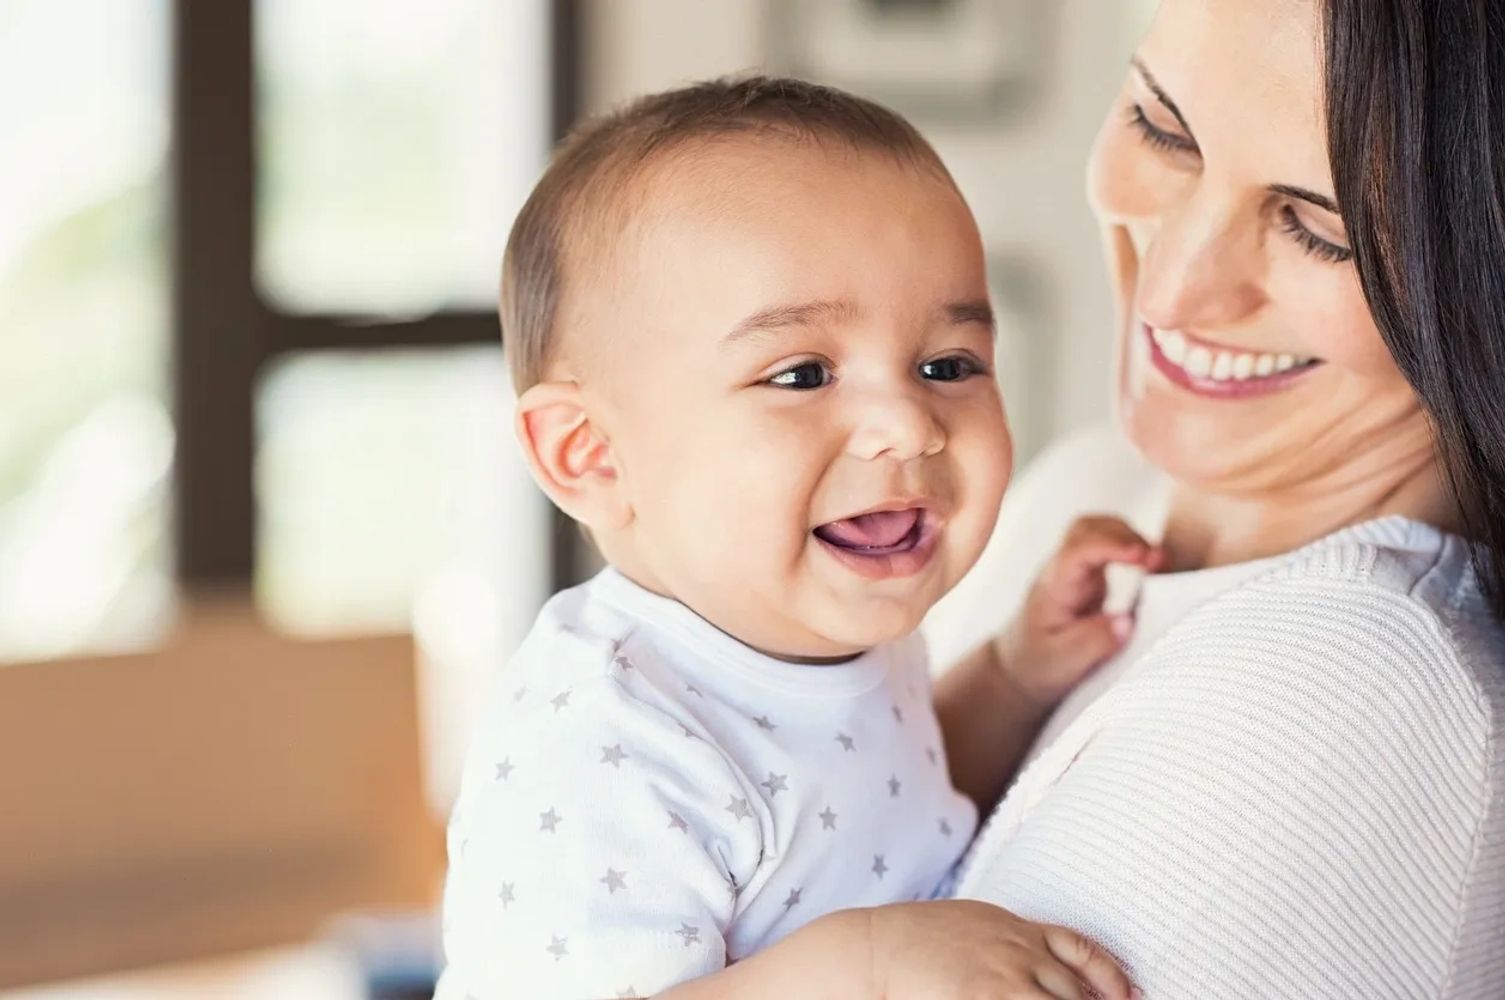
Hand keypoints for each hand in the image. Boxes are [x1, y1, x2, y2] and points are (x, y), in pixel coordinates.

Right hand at [870, 900, 1136, 999]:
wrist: (874, 949)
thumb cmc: (920, 937)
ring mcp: (1003, 984)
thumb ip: (1018, 939)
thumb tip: (1052, 961)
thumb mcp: (979, 922)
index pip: (1082, 951)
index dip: (1113, 978)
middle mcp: (1019, 955)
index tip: (1131, 997)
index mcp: (1019, 931)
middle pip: (1075, 993)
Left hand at [995, 516, 1162, 709]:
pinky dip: (1131, 550)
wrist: (1018, 667)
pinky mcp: (1087, 578)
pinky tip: (1149, 567)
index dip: (1110, 546)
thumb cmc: (1037, 664)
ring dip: (1130, 538)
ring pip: (1098, 532)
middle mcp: (1061, 572)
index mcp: (1053, 588)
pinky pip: (1108, 550)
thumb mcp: (1063, 663)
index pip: (1077, 551)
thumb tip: (1127, 621)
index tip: (1142, 556)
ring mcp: (1074, 572)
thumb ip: (1094, 643)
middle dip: (1125, 534)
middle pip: (1087, 528)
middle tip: (1157, 559)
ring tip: (1157, 562)